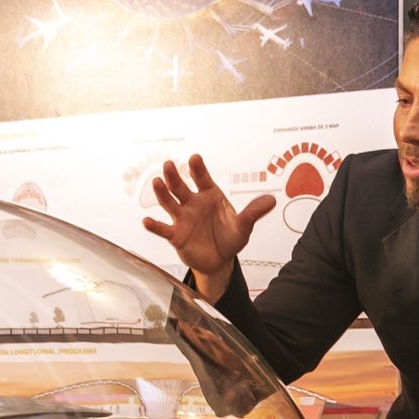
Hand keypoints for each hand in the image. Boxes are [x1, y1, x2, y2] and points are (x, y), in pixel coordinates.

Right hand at [141, 154, 274, 300]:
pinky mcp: (176, 235)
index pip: (202, 178)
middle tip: (169, 164)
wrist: (220, 260)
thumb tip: (272, 201)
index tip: (195, 158)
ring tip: (157, 182)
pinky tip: (147, 221)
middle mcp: (193, 203)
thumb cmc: (230, 238)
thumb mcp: (244, 226)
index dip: (198, 169)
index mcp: (209, 196)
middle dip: (174, 176)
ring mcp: (183, 218)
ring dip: (162, 193)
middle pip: (181, 187)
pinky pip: (163, 229)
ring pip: (169, 203)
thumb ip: (253, 213)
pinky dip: (154, 226)